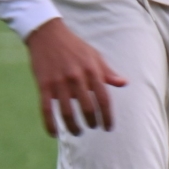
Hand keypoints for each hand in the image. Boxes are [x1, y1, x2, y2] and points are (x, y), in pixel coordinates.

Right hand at [26, 17, 126, 136]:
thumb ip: (108, 72)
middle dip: (92, 122)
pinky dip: (50, 124)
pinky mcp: (43, 84)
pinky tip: (55, 134)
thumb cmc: (75, 46)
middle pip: (88, 108)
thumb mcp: (95, 56)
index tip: (108, 128)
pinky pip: (47, 109)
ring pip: (67, 112)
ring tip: (77, 132)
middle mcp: (77, 78)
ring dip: (73, 126)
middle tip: (93, 128)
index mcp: (93, 72)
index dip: (108, 116)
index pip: (104, 99)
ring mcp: (59, 82)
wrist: (48, 35)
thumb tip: (125, 83)